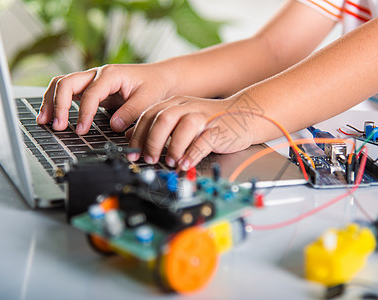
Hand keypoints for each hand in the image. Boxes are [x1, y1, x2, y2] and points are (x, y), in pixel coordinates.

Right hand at [37, 63, 171, 133]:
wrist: (158, 78)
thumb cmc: (154, 86)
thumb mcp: (148, 98)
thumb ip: (132, 111)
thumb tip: (114, 125)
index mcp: (111, 74)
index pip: (90, 94)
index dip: (83, 113)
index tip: (81, 130)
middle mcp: (96, 74)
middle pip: (67, 83)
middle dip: (59, 104)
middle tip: (58, 126)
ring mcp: (90, 80)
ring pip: (61, 84)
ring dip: (51, 101)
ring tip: (45, 121)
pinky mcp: (89, 88)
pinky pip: (66, 91)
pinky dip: (55, 102)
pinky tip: (51, 116)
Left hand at [127, 96, 254, 169]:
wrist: (245, 115)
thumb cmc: (210, 121)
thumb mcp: (181, 118)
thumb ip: (158, 125)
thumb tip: (133, 137)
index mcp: (174, 104)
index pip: (149, 115)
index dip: (138, 136)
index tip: (133, 154)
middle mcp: (187, 107)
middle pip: (163, 119)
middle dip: (152, 142)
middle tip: (149, 159)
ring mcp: (204, 117)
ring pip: (183, 127)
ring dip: (172, 147)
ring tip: (170, 161)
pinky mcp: (219, 130)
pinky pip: (203, 141)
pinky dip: (192, 154)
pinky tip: (185, 164)